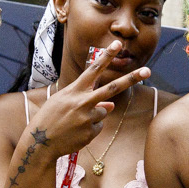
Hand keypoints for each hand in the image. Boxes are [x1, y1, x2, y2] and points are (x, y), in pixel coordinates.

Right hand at [24, 42, 150, 160]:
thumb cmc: (49, 119)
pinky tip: (75, 133)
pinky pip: (98, 128)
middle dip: (131, 78)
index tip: (117, 44)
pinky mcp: (91, 132)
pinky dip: (89, 130)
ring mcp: (88, 117)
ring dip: (93, 117)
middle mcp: (83, 101)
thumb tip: (111, 106)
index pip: (93, 69)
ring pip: (103, 112)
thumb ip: (86, 100)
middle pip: (112, 88)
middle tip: (148, 70)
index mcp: (74, 90)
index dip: (106, 56)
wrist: (40, 143)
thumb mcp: (62, 103)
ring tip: (74, 123)